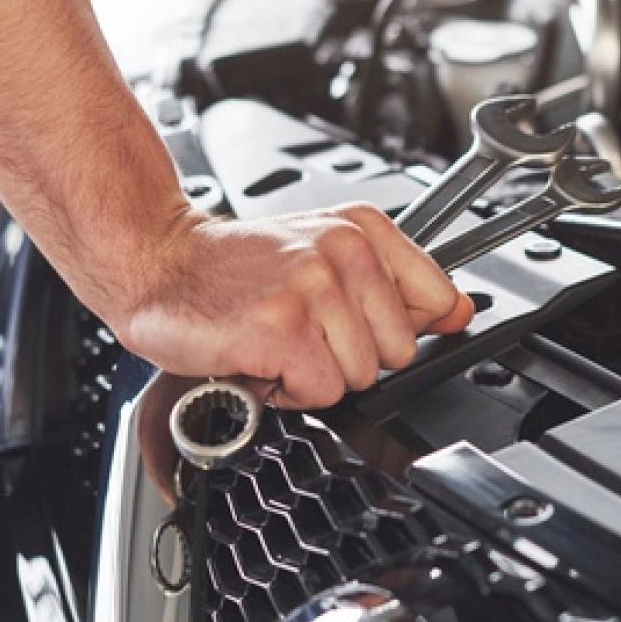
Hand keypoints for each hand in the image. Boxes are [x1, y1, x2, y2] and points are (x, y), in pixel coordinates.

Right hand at [115, 202, 474, 409]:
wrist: (160, 261)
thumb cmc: (236, 266)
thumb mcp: (325, 252)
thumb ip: (398, 282)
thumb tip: (461, 311)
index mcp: (362, 229)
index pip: (437, 299)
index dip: (398, 328)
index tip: (360, 323)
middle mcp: (344, 250)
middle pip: (400, 351)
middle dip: (351, 356)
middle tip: (303, 331)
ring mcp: (314, 287)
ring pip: (361, 377)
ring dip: (315, 375)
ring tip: (279, 341)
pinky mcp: (282, 327)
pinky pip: (322, 392)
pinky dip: (287, 391)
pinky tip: (261, 358)